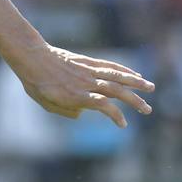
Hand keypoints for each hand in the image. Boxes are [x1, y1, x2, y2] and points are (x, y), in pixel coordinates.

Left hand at [6, 43, 154, 128]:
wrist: (31, 57)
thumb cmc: (37, 83)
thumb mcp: (47, 104)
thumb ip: (66, 111)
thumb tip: (81, 113)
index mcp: (76, 96)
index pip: (102, 105)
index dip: (115, 115)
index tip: (123, 124)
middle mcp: (85, 83)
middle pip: (114, 90)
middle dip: (133, 100)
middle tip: (148, 110)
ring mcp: (87, 71)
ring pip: (115, 75)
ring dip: (134, 82)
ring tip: (150, 87)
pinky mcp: (87, 62)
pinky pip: (108, 65)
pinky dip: (123, 69)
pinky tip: (134, 74)